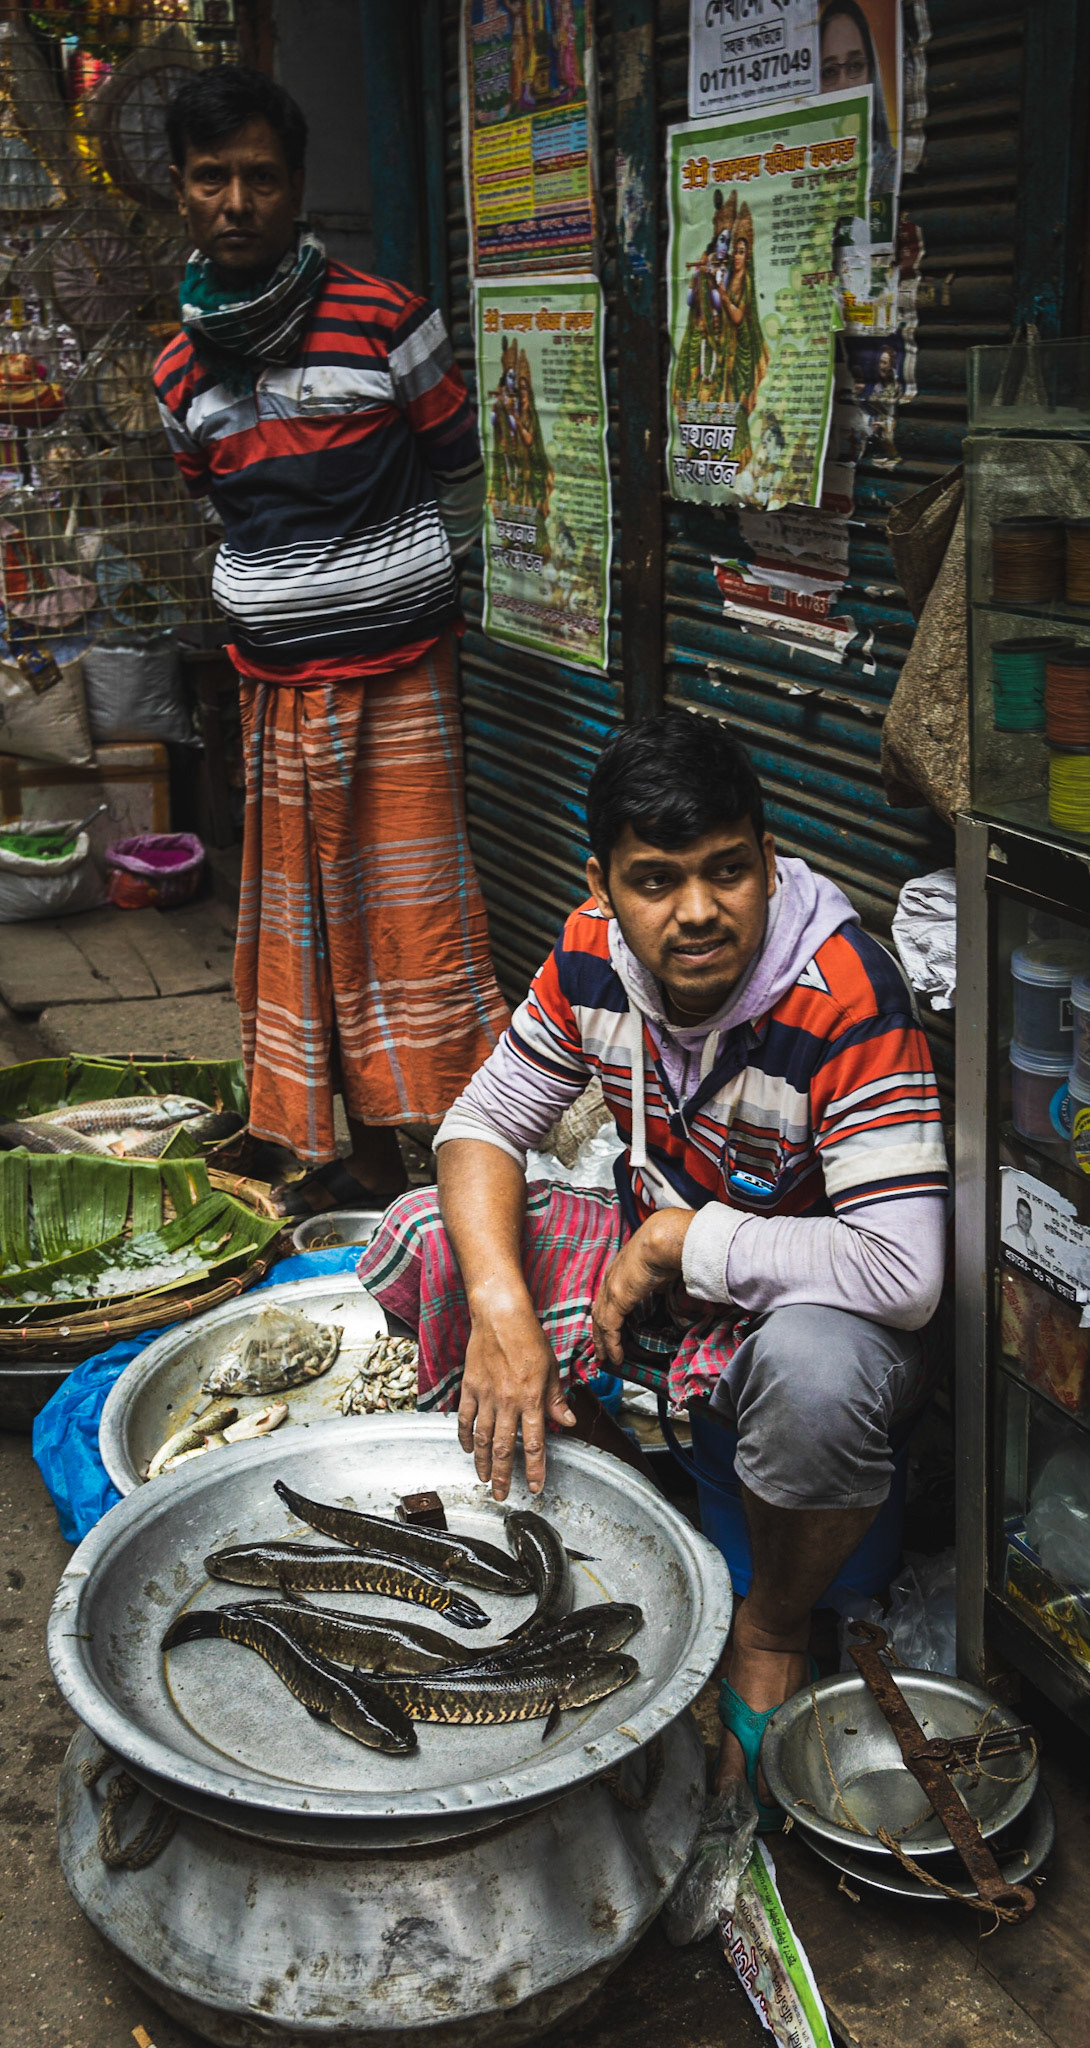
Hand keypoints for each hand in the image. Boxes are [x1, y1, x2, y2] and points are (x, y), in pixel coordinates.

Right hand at [457, 1287, 574, 1500]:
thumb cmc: (529, 1338)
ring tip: (484, 1479)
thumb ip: (556, 1399)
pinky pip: (464, 1418)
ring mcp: (485, 1396)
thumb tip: (567, 1422)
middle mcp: (507, 1402)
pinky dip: (464, 1436)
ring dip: (483, 1462)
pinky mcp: (470, 1387)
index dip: (535, 1469)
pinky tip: (467, 1448)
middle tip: (502, 1495)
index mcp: (531, 1399)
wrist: (500, 1316)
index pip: (534, 1444)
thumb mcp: (551, 1368)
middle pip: (504, 1448)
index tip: (536, 1487)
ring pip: (483, 1438)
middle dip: (504, 1476)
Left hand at [591, 1209, 693, 1367]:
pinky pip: (610, 1328)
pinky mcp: (616, 1299)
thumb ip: (658, 1280)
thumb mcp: (660, 1266)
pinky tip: (615, 1357)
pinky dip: (612, 1344)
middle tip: (601, 1351)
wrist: (663, 1238)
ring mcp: (611, 1289)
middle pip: (599, 1311)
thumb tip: (665, 1289)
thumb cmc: (667, 1245)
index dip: (607, 1315)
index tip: (610, 1330)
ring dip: (602, 1343)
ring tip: (605, 1359)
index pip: (608, 1298)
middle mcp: (611, 1279)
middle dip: (599, 1333)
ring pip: (601, 1323)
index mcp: (620, 1269)